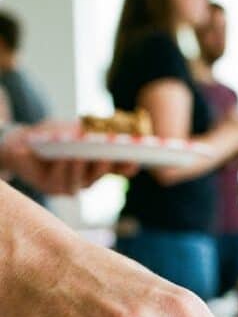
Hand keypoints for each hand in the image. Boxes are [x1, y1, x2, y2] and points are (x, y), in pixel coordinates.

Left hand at [1, 126, 136, 194]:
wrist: (23, 142)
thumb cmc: (53, 134)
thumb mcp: (74, 127)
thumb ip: (91, 130)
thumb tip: (110, 131)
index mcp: (98, 164)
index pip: (118, 168)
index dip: (128, 166)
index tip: (136, 158)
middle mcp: (88, 178)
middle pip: (101, 175)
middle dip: (106, 166)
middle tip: (110, 155)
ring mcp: (71, 185)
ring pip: (82, 181)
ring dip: (83, 168)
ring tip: (82, 155)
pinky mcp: (52, 188)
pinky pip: (60, 180)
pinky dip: (63, 169)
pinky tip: (64, 158)